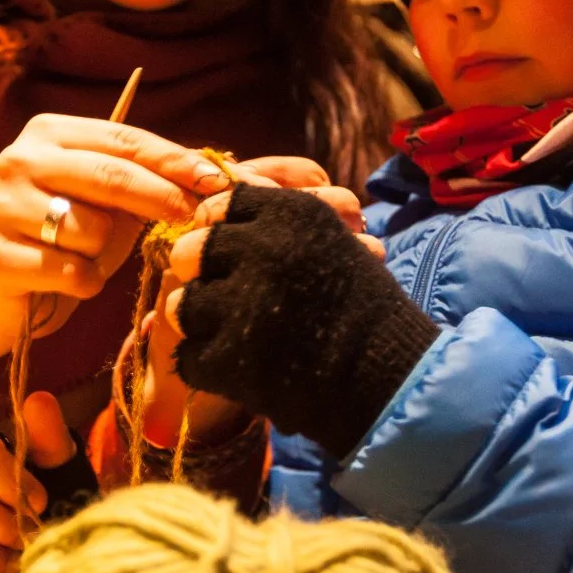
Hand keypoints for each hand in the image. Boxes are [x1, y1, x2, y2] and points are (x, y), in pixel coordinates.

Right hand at [0, 116, 234, 388]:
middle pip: (111, 176)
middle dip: (162, 198)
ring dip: (105, 253)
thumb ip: (150, 180)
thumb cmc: (70, 236)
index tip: (217, 180)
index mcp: (48, 132)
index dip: (174, 161)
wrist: (6, 289)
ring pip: (92, 229)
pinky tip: (69, 281)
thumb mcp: (110, 201)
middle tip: (196, 218)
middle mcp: (17, 160)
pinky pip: (72, 272)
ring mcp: (1, 207)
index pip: (124, 140)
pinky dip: (85, 282)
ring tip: (86, 257)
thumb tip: (220, 173)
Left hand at [146, 187, 402, 455]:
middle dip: (200, 271)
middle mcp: (261, 251)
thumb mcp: (329, 240)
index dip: (219, 229)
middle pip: (191, 251)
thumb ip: (277, 218)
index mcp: (290, 215)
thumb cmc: (363, 306)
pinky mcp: (230, 360)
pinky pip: (190, 355)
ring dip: (199, 318)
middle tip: (220, 291)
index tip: (228, 248)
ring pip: (183, 304)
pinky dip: (207, 363)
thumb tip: (222, 195)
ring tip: (225, 331)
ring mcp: (241, 306)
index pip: (221, 206)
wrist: (388, 378)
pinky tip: (232, 365)